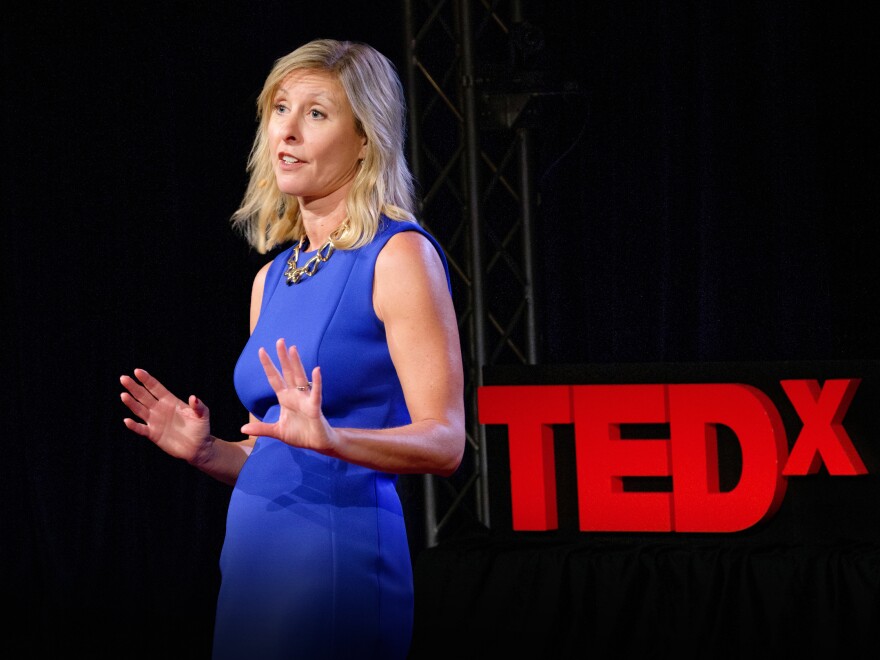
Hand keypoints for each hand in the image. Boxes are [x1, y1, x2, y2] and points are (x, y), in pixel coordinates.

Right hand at [120, 368, 211, 463]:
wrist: (198, 447)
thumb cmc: (201, 428)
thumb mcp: (203, 415)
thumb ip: (199, 406)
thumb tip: (193, 398)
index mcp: (170, 401)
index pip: (156, 388)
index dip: (147, 380)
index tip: (137, 371)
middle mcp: (160, 409)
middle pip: (144, 396)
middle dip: (134, 387)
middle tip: (123, 378)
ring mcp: (155, 421)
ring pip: (140, 410)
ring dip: (131, 403)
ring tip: (123, 394)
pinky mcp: (153, 434)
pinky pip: (141, 429)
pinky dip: (134, 426)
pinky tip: (127, 420)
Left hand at [240, 339, 335, 453]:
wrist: (317, 444)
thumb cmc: (300, 435)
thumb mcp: (277, 432)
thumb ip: (262, 429)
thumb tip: (243, 429)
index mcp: (285, 399)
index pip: (275, 379)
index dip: (268, 365)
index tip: (261, 350)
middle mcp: (295, 395)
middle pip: (288, 372)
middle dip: (283, 357)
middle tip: (280, 340)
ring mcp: (305, 399)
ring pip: (300, 377)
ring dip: (296, 363)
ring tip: (293, 349)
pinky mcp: (315, 407)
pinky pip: (316, 393)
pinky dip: (316, 382)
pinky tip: (316, 370)